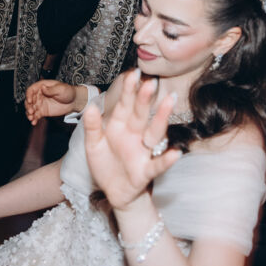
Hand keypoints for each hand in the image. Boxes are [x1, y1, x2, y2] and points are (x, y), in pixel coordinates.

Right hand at [24, 79, 81, 124]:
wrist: (74, 102)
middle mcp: (39, 95)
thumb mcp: (61, 88)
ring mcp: (40, 103)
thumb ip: (51, 89)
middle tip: (31, 111)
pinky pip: (36, 115)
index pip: (31, 90)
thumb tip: (43, 88)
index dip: (29, 95)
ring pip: (31, 108)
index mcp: (42, 86)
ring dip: (29, 113)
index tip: (30, 101)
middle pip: (29, 100)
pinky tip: (34, 122)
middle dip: (28, 106)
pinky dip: (34, 119)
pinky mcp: (43, 111)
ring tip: (31, 118)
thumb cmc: (68, 92)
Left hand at [81, 70, 180, 209]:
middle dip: (144, 99)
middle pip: (140, 114)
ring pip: (154, 132)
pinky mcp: (145, 172)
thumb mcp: (93, 145)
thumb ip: (92, 128)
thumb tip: (90, 108)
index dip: (129, 90)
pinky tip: (175, 153)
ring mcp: (142, 152)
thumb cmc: (105, 165)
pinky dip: (166, 160)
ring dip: (161, 118)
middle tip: (150, 82)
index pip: (125, 105)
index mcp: (120, 127)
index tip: (133, 74)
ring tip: (170, 101)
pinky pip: (157, 165)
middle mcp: (134, 136)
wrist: (112, 192)